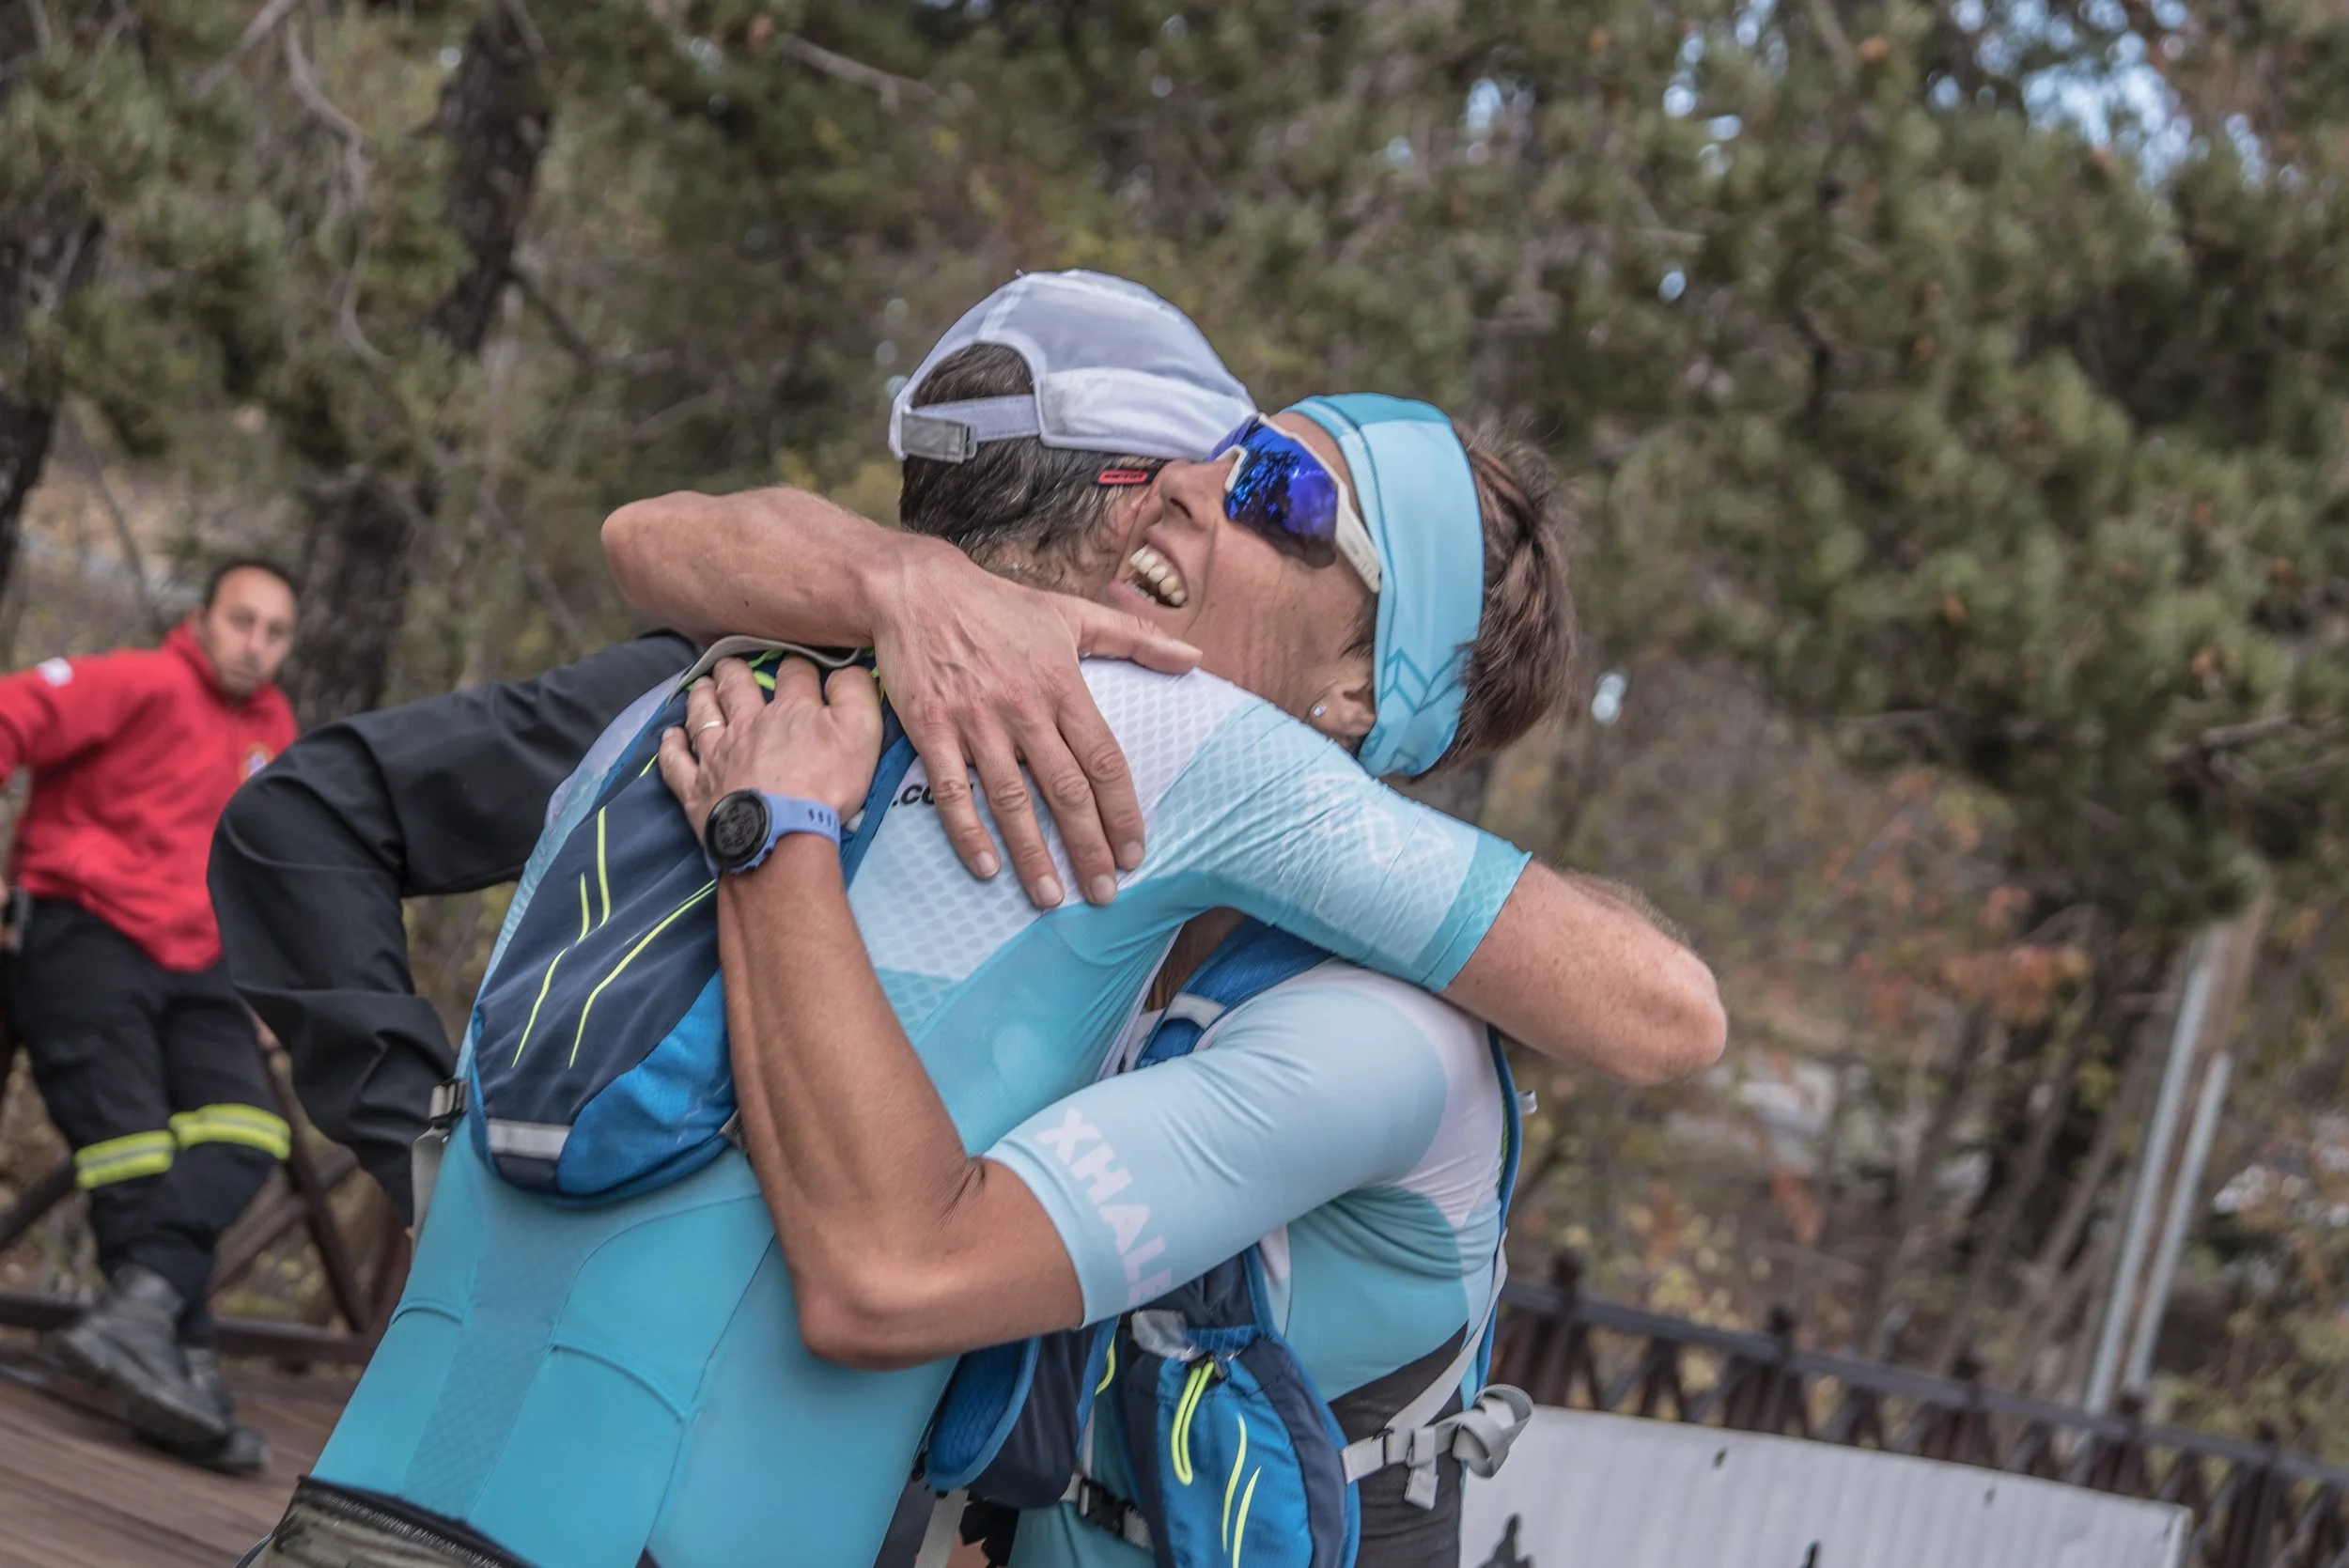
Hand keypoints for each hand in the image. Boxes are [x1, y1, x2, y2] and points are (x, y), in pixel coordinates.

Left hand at [658, 657, 882, 845]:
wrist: (782, 837)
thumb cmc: (827, 786)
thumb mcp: (861, 733)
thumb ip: (855, 693)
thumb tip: (846, 669)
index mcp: (790, 710)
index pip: (794, 673)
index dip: (799, 665)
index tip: (801, 666)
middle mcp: (747, 724)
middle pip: (736, 686)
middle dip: (734, 671)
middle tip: (730, 664)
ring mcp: (716, 756)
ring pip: (702, 716)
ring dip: (701, 697)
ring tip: (701, 686)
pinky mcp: (696, 789)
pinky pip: (676, 762)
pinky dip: (671, 747)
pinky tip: (670, 736)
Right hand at [871, 536, 1198, 908]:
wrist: (917, 590)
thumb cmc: (999, 606)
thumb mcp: (1071, 613)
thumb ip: (1135, 639)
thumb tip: (1194, 655)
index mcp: (1062, 684)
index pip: (1103, 760)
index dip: (1123, 811)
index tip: (1136, 853)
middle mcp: (1023, 707)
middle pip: (1065, 790)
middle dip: (1089, 847)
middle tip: (1104, 893)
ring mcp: (975, 721)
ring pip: (1012, 800)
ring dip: (1033, 853)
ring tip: (1050, 898)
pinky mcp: (931, 729)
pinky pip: (953, 791)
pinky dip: (968, 832)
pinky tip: (987, 868)